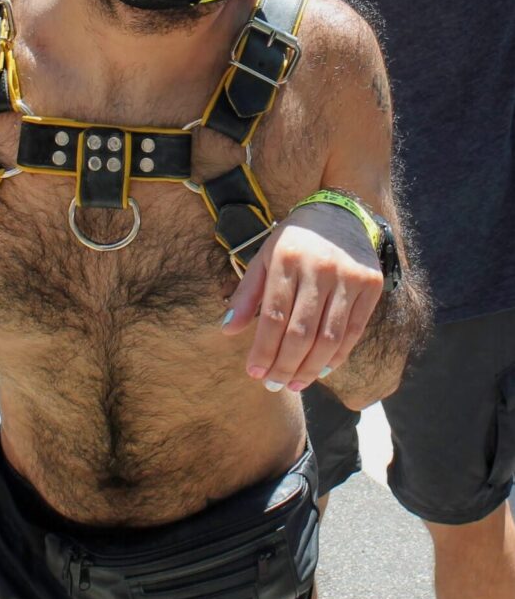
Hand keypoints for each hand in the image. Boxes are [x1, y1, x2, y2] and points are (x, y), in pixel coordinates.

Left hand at [221, 202, 382, 391]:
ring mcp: (348, 278)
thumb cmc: (294, 241)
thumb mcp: (265, 257)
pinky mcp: (371, 286)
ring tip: (295, 384)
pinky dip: (337, 356)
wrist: (341, 213)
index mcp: (287, 260)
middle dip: (284, 366)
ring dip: (310, 368)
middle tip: (274, 385)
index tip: (254, 372)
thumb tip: (227, 330)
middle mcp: (319, 269)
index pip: (273, 317)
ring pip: (328, 338)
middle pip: (300, 333)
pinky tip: (321, 370)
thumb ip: (247, 294)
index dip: (263, 350)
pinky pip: (353, 331)